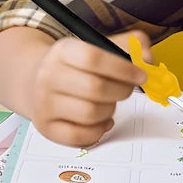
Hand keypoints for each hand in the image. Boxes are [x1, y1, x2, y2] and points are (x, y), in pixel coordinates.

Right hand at [28, 31, 149, 147]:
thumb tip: (148, 58)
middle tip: (127, 89)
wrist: (34, 80)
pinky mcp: (46, 128)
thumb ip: (128, 46)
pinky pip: (81, 136)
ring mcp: (45, 104)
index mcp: (62, 51)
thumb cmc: (73, 65)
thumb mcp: (95, 46)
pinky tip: (101, 120)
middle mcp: (49, 76)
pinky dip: (99, 130)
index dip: (123, 68)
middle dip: (121, 90)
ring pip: (91, 114)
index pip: (94, 57)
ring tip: (109, 102)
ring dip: (110, 110)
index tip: (140, 75)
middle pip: (95, 88)